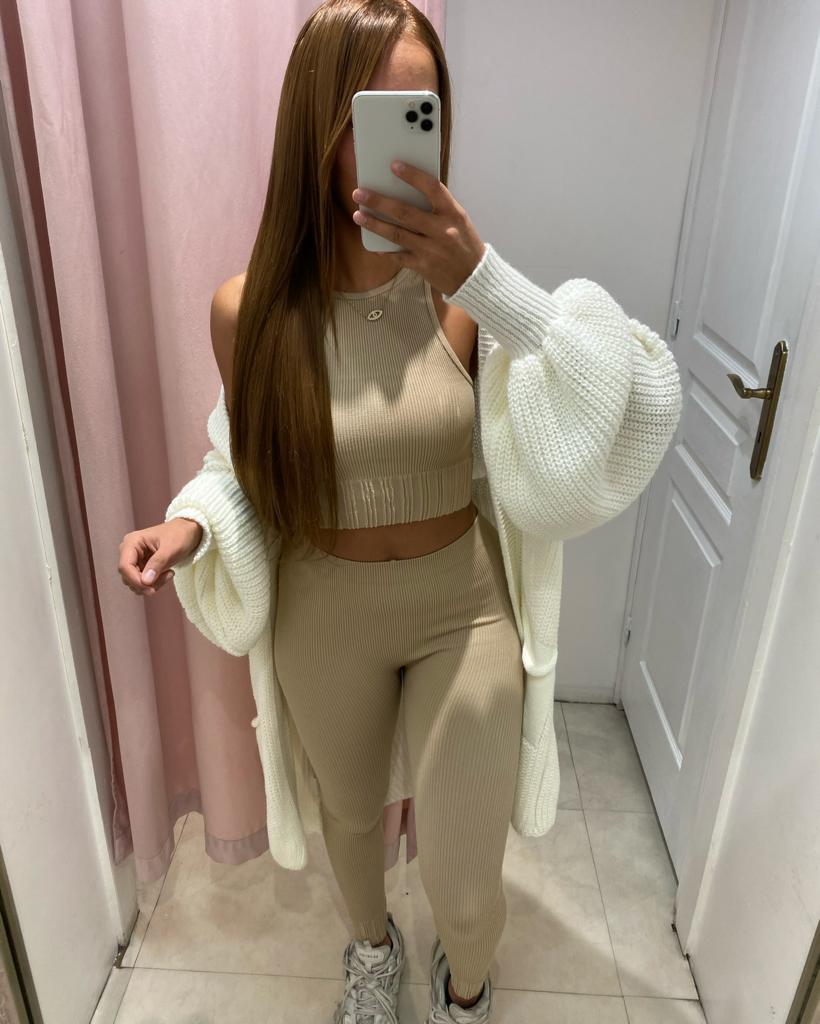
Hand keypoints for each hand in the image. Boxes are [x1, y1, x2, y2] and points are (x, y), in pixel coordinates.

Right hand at [118, 518, 201, 595]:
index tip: (151, 589)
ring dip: (152, 584)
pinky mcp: (141, 567)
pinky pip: (143, 582)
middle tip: (168, 577)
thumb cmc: (180, 535)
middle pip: (128, 577)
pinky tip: (167, 574)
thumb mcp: (171, 548)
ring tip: (169, 574)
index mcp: (132, 542)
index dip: (135, 580)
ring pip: (135, 582)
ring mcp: (135, 560)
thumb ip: (157, 563)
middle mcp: (129, 551)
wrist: (188, 532)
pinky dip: (155, 583)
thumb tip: (145, 581)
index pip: (125, 566)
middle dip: (146, 583)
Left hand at [351, 161, 485, 296]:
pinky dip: (385, 249)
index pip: (432, 188)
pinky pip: (399, 256)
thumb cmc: (464, 244)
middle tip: (360, 193)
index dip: (412, 175)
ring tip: (359, 215)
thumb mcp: (458, 220)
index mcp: (453, 214)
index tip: (394, 165)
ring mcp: (431, 250)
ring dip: (375, 224)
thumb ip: (437, 208)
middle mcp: (442, 231)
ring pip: (397, 234)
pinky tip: (374, 243)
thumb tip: (407, 192)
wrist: (474, 277)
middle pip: (405, 212)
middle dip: (379, 202)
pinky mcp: (423, 267)